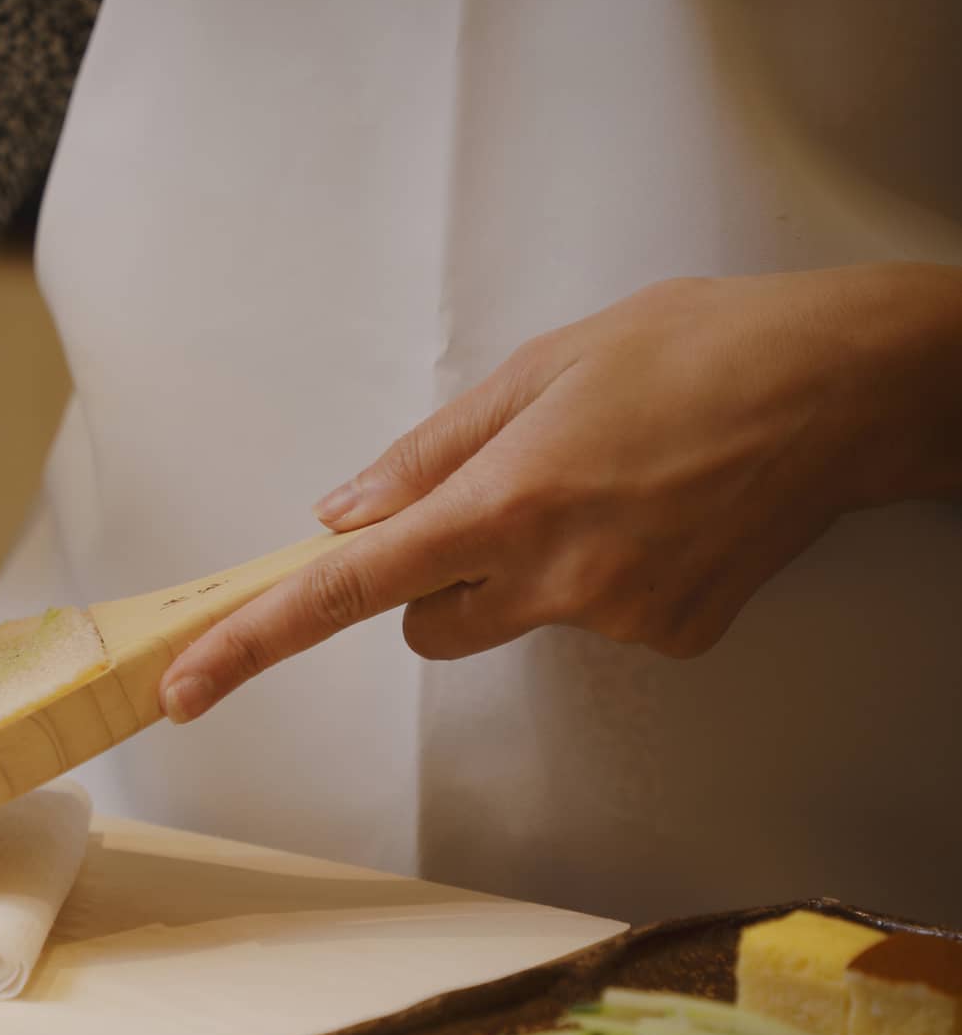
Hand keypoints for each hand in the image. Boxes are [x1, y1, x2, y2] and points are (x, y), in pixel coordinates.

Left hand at [160, 264, 961, 722]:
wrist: (845, 385)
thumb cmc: (692, 346)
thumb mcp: (540, 366)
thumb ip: (427, 455)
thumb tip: (340, 517)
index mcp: (504, 500)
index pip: (348, 588)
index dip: (256, 641)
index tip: (188, 688)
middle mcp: (555, 577)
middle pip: (424, 628)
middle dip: (432, 581)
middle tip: (503, 499)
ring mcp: (619, 619)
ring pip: (505, 627)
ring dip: (516, 579)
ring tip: (600, 493)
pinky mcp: (674, 641)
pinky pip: (589, 625)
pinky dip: (599, 584)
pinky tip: (655, 520)